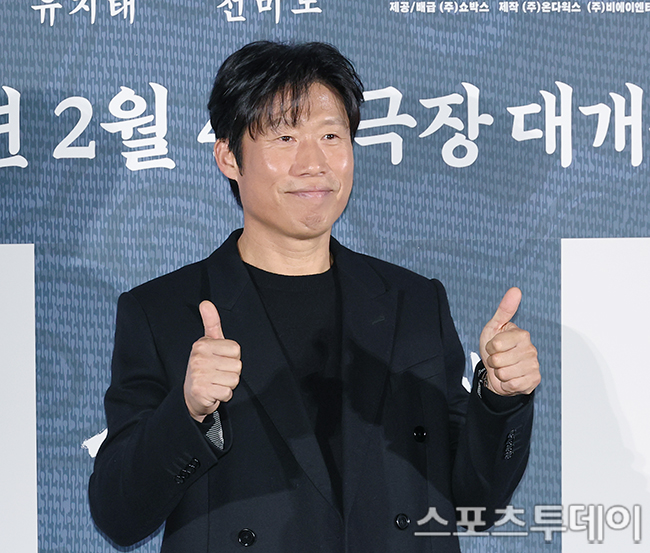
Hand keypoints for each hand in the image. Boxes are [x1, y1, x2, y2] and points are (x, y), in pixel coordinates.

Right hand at [183, 300, 241, 421]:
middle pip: (237, 365)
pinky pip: (227, 393)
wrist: (191, 395)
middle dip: (231, 372)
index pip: (236, 349)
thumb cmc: (204, 366)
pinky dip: (223, 395)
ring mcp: (199, 374)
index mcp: (202, 344)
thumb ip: (211, 322)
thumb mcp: (209, 342)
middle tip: (218, 373)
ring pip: (234, 379)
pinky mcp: (201, 391)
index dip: (232, 357)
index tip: (220, 360)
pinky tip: (213, 392)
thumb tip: (206, 303)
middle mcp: (199, 357)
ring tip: (216, 382)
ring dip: (228, 384)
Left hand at [479, 287, 539, 395]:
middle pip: (498, 360)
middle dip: (493, 361)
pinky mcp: (534, 380)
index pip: (495, 344)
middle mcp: (531, 349)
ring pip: (505, 373)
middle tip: (498, 359)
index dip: (489, 347)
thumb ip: (504, 310)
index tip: (493, 346)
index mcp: (521, 335)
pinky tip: (511, 378)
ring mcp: (534, 365)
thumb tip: (515, 290)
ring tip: (504, 368)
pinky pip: (513, 385)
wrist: (498, 372)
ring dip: (499, 373)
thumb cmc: (495, 349)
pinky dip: (507, 384)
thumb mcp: (494, 328)